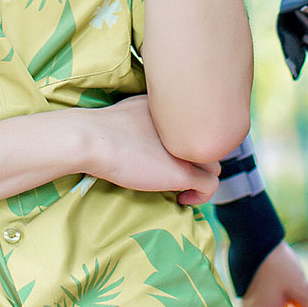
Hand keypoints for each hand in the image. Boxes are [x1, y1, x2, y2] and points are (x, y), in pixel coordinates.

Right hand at [85, 95, 220, 205]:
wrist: (93, 139)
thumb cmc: (102, 127)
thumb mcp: (134, 108)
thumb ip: (152, 116)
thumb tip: (151, 130)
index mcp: (177, 109)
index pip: (197, 126)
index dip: (188, 144)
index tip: (173, 157)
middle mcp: (188, 127)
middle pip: (207, 144)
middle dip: (197, 160)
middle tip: (178, 173)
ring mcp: (187, 149)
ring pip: (214, 164)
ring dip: (202, 177)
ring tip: (183, 188)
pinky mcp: (184, 172)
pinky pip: (210, 185)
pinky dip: (201, 195)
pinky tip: (183, 198)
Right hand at [242, 240, 307, 306]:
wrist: (255, 239)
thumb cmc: (278, 265)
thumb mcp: (302, 287)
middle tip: (298, 306)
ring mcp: (247, 299)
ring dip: (279, 306)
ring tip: (289, 289)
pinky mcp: (245, 288)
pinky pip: (261, 300)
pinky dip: (271, 297)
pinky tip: (279, 281)